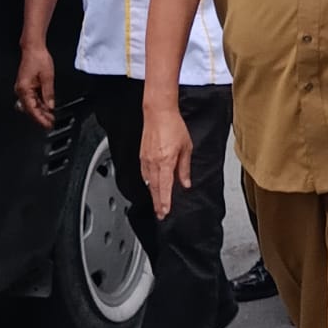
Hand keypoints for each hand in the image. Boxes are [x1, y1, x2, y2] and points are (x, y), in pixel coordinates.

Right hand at [14, 43, 55, 128]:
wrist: (33, 49)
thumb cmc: (38, 59)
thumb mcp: (48, 77)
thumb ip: (49, 93)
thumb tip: (50, 106)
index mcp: (24, 89)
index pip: (32, 109)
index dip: (40, 118)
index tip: (47, 124)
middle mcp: (21, 91)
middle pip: (30, 109)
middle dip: (40, 117)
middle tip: (50, 124)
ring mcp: (23, 89)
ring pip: (31, 105)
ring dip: (40, 111)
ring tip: (50, 117)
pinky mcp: (26, 86)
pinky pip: (32, 98)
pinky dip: (39, 104)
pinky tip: (46, 108)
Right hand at [140, 105, 192, 220]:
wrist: (158, 113)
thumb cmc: (174, 126)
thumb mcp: (186, 147)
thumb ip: (185, 167)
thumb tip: (185, 182)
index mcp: (166, 162)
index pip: (165, 187)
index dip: (165, 201)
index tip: (165, 212)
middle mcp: (153, 163)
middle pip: (155, 188)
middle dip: (158, 203)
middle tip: (160, 214)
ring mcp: (146, 160)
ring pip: (149, 183)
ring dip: (153, 194)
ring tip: (157, 204)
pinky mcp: (142, 156)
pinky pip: (144, 174)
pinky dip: (148, 183)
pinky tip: (151, 186)